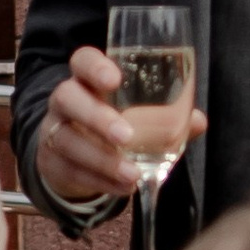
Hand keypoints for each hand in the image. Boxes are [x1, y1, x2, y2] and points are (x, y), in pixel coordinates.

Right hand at [35, 43, 206, 211]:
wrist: (75, 157)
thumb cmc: (114, 124)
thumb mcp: (139, 116)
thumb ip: (167, 116)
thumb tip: (198, 122)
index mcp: (87, 79)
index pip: (82, 60)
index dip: (94, 67)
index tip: (114, 79)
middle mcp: (66, 100)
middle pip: (67, 98)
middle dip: (96, 117)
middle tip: (126, 136)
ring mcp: (53, 131)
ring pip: (66, 140)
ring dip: (101, 159)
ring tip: (132, 174)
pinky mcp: (51, 162)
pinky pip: (70, 171)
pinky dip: (99, 182)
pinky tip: (123, 188)